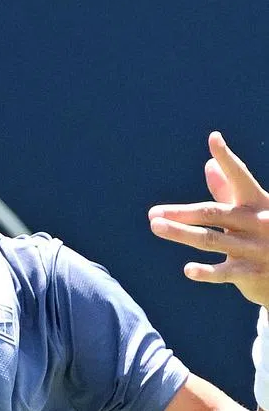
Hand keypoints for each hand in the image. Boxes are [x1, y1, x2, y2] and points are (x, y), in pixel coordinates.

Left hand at [149, 131, 268, 306]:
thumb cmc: (266, 235)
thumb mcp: (253, 210)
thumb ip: (228, 190)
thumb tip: (209, 165)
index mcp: (258, 203)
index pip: (240, 177)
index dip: (227, 158)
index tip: (214, 138)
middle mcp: (257, 222)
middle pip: (214, 213)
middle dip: (182, 212)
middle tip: (153, 213)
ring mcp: (254, 248)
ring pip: (212, 240)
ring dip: (182, 233)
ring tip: (157, 226)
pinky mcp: (251, 273)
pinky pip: (225, 272)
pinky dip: (206, 272)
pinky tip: (188, 270)